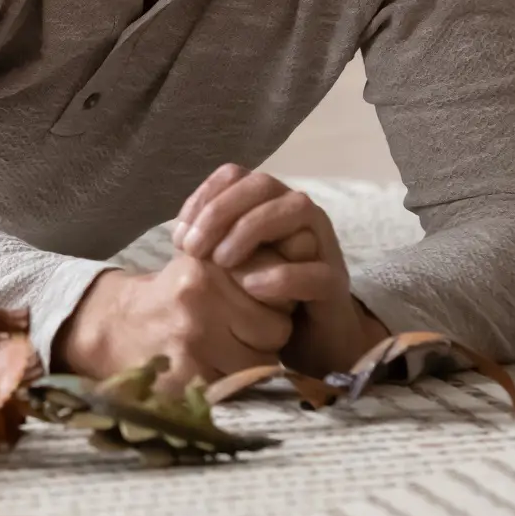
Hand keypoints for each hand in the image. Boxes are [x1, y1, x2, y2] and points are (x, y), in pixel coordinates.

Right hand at [53, 255, 292, 389]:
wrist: (112, 328)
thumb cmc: (169, 296)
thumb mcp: (200, 265)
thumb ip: (246, 263)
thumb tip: (302, 257)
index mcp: (206, 269)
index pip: (276, 290)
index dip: (276, 302)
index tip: (262, 305)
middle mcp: (200, 301)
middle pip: (275, 329)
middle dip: (270, 336)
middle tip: (249, 336)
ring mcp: (193, 343)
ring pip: (261, 364)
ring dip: (255, 364)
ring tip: (233, 355)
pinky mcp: (186, 380)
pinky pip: (236, 390)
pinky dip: (234, 386)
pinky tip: (218, 373)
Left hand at [171, 164, 385, 375]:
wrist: (308, 340)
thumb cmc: (260, 296)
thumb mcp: (228, 265)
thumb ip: (210, 244)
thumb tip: (180, 236)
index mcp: (268, 203)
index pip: (234, 176)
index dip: (203, 198)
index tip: (179, 236)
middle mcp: (297, 213)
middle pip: (262, 185)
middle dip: (221, 212)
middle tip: (193, 249)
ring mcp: (322, 243)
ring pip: (296, 209)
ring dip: (252, 230)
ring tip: (222, 263)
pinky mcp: (335, 281)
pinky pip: (315, 268)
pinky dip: (280, 275)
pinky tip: (250, 288)